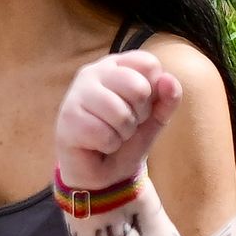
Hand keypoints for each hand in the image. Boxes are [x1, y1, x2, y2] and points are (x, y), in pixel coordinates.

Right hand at [56, 48, 181, 197]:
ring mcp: (77, 93)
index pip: (147, 64)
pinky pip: (104, 133)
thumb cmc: (126, 138)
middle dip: (139, 115)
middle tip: (124, 124)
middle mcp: (93, 73)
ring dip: (124, 133)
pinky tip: (98, 144)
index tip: (139, 106)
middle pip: (138, 87)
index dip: (153, 91)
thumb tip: (168, 79)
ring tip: (111, 134)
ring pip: (121, 113)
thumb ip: (167, 98)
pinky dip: (109, 145)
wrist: (103, 172)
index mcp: (115, 67)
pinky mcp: (68, 117)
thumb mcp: (154, 118)